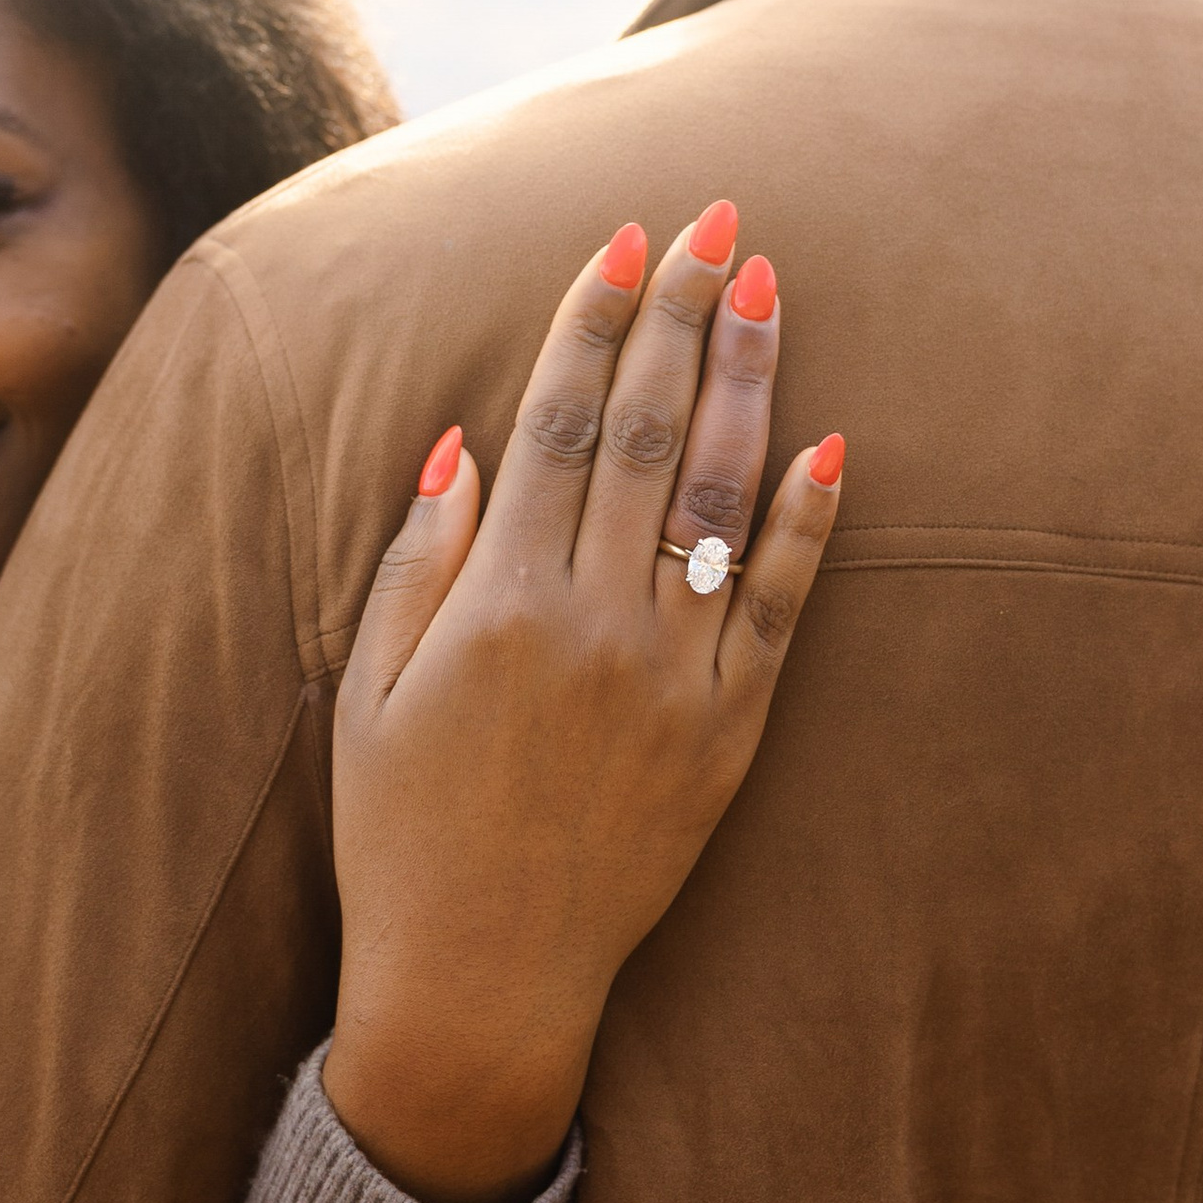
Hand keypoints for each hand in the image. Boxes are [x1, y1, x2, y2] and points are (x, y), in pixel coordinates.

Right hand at [325, 204, 843, 1202]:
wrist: (482, 983)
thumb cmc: (401, 833)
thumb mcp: (370, 692)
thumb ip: (421, 561)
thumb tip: (469, 440)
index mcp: (499, 602)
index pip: (561, 422)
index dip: (594, 322)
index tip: (624, 240)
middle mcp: (595, 624)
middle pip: (651, 434)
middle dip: (685, 316)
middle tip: (719, 220)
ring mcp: (674, 678)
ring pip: (724, 499)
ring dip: (749, 383)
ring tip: (770, 289)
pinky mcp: (729, 734)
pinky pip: (781, 609)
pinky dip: (809, 524)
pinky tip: (832, 444)